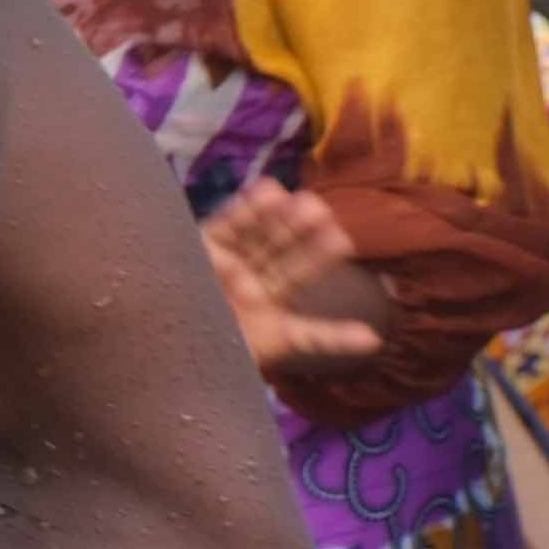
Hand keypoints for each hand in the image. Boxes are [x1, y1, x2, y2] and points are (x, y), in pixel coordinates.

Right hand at [191, 180, 394, 378]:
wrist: (174, 357)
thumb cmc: (225, 357)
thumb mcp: (281, 344)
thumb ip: (323, 337)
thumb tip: (375, 339)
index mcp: (269, 298)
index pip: (298, 272)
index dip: (318, 256)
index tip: (343, 240)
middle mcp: (248, 276)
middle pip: (278, 247)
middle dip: (298, 229)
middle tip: (323, 209)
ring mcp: (223, 260)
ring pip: (254, 233)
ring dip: (275, 215)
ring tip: (299, 198)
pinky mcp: (199, 248)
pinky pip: (224, 226)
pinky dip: (243, 210)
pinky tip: (266, 191)